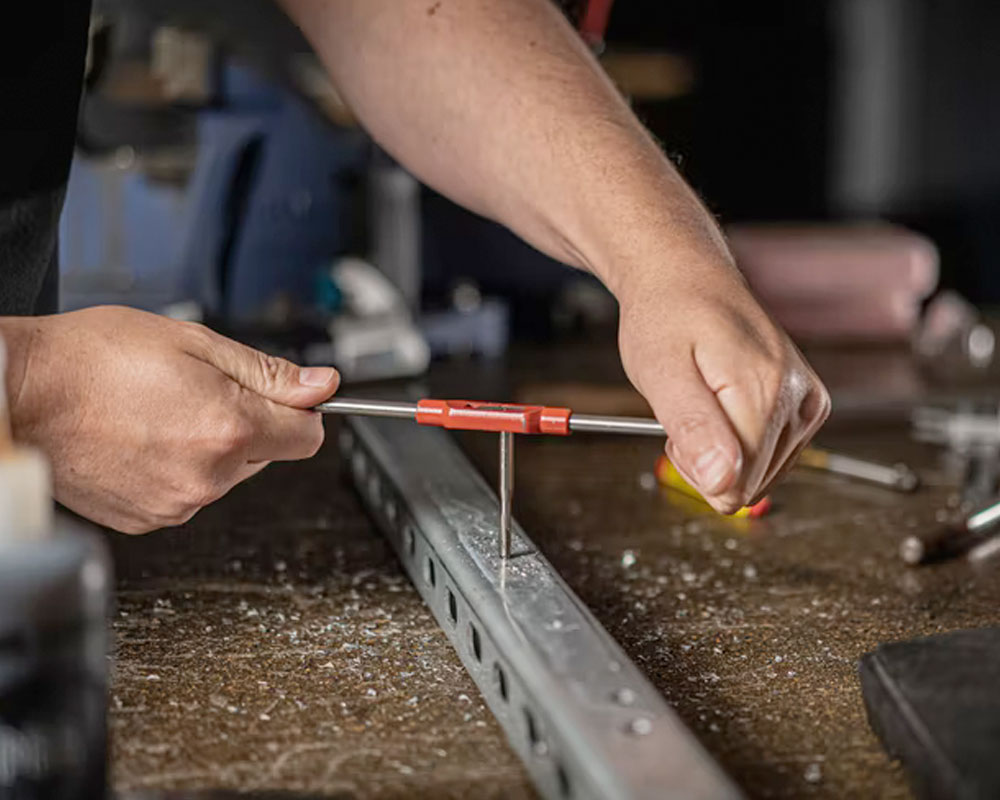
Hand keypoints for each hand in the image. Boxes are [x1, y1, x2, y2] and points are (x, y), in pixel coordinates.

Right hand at [6, 306, 338, 532]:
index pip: (309, 436)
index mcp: (229, 429)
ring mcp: (178, 503)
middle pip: (268, 453)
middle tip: (196, 391)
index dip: (301, 410)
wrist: (23, 395)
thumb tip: (323, 386)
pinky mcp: (150, 519)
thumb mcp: (195, 343)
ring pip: (228, 473)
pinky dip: (178, 467)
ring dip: (211, 445)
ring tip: (159, 412)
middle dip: (248, 423)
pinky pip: (189, 492)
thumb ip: (269, 372)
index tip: (285, 397)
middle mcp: (209, 476)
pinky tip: (143, 439)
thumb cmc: (93, 360)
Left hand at [618, 265, 829, 513]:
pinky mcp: (810, 404)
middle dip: (708, 459)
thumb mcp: (661, 372)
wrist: (687, 276)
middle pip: (751, 483)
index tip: (675, 423)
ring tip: (704, 398)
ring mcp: (809, 402)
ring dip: (723, 449)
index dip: (693, 464)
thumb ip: (693, 430)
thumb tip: (722, 485)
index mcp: (765, 391)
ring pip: (762, 475)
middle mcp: (799, 398)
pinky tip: (724, 402)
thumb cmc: (667, 317)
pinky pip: (773, 457)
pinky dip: (741, 441)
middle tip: (687, 406)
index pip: (735, 484)